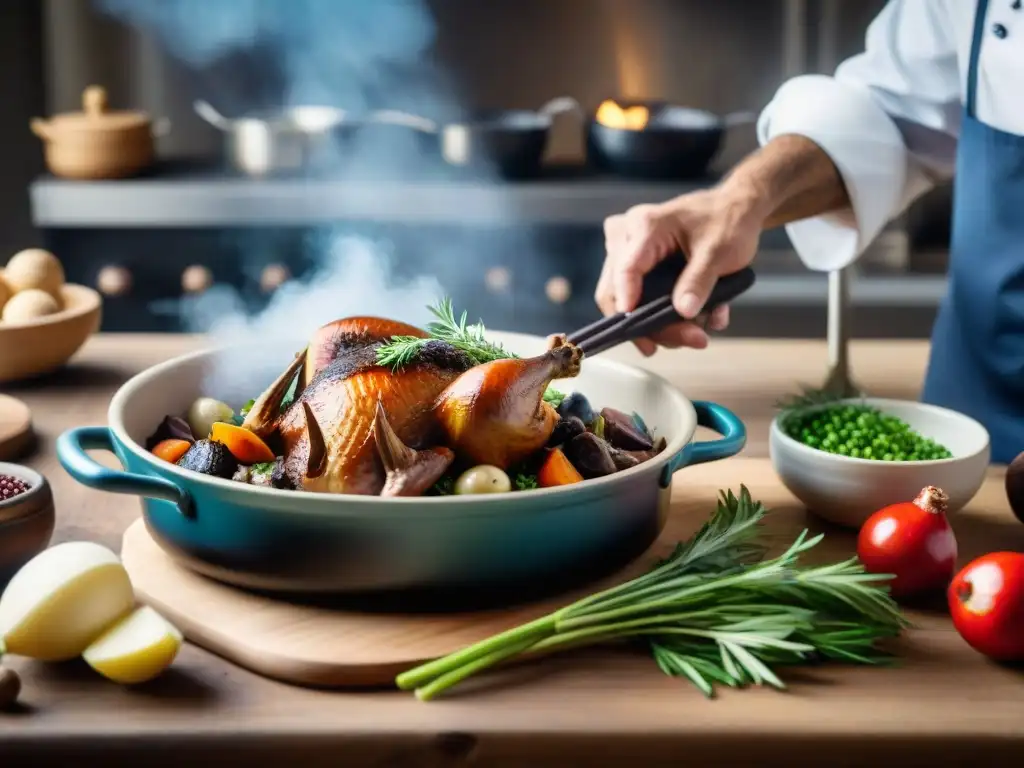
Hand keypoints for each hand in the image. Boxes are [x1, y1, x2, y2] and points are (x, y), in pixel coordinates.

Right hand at [595, 186, 764, 355]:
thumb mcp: (720, 252)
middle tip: (689, 340)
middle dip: (651, 324)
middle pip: (619, 292)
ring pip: (626, 300)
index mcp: (645, 226)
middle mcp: (627, 236)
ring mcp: (627, 251)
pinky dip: (663, 315)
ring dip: (659, 325)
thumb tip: (684, 312)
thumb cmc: (728, 221)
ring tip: (697, 335)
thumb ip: (700, 281)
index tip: (644, 334)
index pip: (625, 270)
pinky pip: (638, 298)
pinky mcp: (636, 266)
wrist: (736, 209)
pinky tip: (696, 322)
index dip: (630, 306)